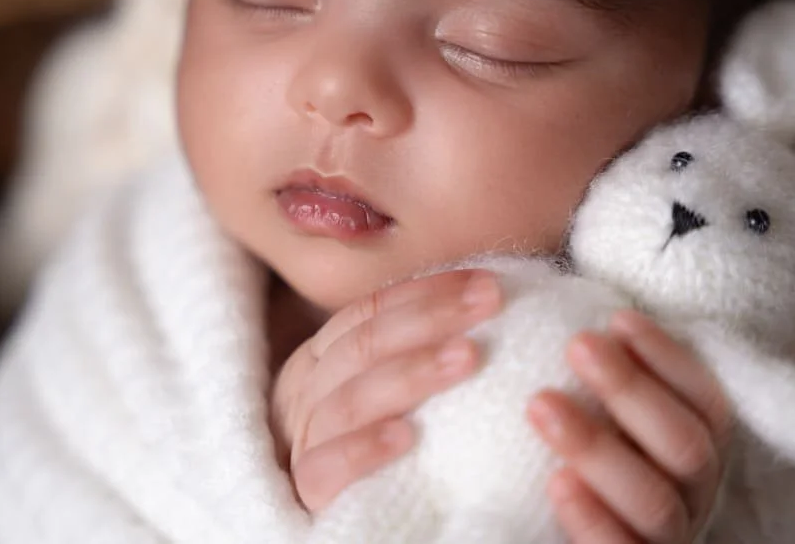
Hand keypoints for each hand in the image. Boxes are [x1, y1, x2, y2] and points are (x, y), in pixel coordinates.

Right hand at [271, 269, 501, 511]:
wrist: (336, 511)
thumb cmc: (370, 438)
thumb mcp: (384, 384)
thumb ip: (417, 348)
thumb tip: (489, 300)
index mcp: (325, 353)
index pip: (371, 308)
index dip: (427, 291)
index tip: (484, 283)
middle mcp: (309, 387)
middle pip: (365, 343)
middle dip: (431, 317)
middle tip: (488, 302)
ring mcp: (305, 435)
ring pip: (350, 398)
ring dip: (412, 373)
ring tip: (467, 357)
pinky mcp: (307, 487)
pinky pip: (328, 465)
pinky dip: (365, 447)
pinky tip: (407, 437)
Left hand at [528, 312, 731, 543]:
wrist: (553, 530)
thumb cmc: (581, 448)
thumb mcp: (598, 407)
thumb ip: (600, 371)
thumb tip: (577, 316)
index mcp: (699, 448)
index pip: (705, 399)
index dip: (667, 357)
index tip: (616, 318)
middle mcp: (694, 494)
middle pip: (685, 444)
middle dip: (631, 390)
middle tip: (577, 344)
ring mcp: (669, 538)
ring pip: (655, 502)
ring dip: (598, 449)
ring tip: (541, 404)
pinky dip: (591, 520)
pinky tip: (555, 482)